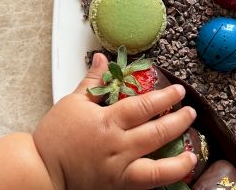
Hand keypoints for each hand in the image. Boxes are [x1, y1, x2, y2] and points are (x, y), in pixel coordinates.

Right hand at [34, 53, 197, 189]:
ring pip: (157, 166)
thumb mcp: (72, 102)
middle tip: (190, 112)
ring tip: (194, 151)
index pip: (143, 106)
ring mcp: (119, 170)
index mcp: (107, 122)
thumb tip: (102, 58)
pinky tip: (177, 172)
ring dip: (179, 157)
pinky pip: (147, 184)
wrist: (42, 170)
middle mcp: (117, 147)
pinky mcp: (118, 186)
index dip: (165, 98)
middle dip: (178, 121)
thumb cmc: (55, 136)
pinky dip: (166, 178)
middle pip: (156, 132)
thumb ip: (93, 81)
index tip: (178, 91)